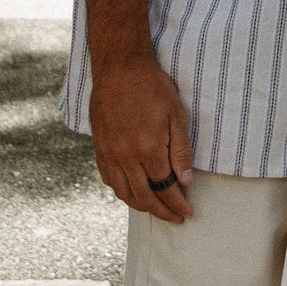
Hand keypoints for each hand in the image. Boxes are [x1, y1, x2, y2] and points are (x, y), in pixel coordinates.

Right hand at [89, 53, 195, 219]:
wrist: (119, 67)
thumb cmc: (152, 87)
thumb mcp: (176, 115)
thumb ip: (180, 151)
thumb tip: (185, 181)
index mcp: (147, 149)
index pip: (165, 188)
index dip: (177, 204)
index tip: (187, 212)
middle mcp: (125, 156)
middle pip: (143, 196)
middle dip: (161, 211)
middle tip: (175, 218)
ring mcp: (109, 153)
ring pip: (123, 192)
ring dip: (140, 206)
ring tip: (156, 209)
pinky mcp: (99, 147)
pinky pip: (108, 179)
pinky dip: (121, 191)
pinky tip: (132, 191)